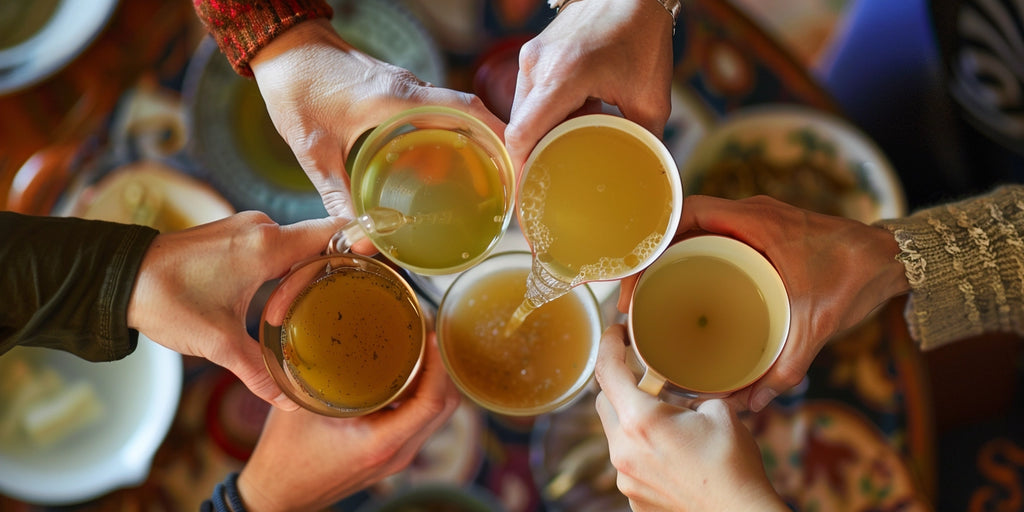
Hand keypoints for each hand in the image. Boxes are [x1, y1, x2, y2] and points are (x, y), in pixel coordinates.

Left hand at [127, 211, 344, 410]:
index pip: (333, 231)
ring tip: (309, 309)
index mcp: (267, 246)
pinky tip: (281, 298)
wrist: (117, 277)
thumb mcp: (218, 342)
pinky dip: (284, 267)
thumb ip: (259, 370)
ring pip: (295, 245)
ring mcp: (246, 227)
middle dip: (330, 274)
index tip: (378, 265)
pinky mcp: (232, 234)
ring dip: (303, 274)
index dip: (360, 244)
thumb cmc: (167, 300)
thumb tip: (289, 402)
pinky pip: (275, 245)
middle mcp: (261, 227)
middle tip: (342, 306)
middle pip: (318, 242)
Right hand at [236, 334, 460, 511]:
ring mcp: (399, 456)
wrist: (278, 493)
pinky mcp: (393, 453)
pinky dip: (422, 394)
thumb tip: (331, 327)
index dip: (438, 365)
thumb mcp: (300, 405)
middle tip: (427, 332)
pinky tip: (406, 370)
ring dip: (434, 380)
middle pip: (445, 407)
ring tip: (419, 346)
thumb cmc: (285, 455)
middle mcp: (399, 453)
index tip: (430, 334)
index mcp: (382, 442)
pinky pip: (421, 420)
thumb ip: (319, 369)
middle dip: (442, 366)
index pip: (432, 402)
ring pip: (436, 414)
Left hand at [250, 19, 505, 217]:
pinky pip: (437, 108)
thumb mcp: (314, 151)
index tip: (518, 165)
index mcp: (396, 100)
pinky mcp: (397, 87)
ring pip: (456, 109)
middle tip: (507, 183)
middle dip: (495, 145)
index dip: (499, 137)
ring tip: (485, 178)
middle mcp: (410, 88)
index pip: (466, 112)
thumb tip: (357, 236)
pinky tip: (445, 161)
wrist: (284, 48)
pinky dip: (452, 131)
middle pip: (471, 112)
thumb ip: (338, 195)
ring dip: (475, 138)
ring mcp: (406, 85)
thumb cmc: (297, 91)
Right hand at [505, 0, 674, 169]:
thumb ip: (644, 140)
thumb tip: (642, 174)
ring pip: (523, 112)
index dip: (522, 169)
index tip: (530, 193)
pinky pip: (530, 95)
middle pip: (520, 128)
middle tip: (555, 179)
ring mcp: (531, 56)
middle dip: (535, 155)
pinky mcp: (534, 53)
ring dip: (542, 133)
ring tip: (571, 143)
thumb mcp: (651, 97)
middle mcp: (537, 65)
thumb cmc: (642, 34)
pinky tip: (573, 118)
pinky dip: (545, 113)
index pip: (521, 135)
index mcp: (562, 77)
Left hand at [594, 324, 786, 511]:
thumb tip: (685, 392)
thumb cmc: (734, 465)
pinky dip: (641, 451)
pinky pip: (627, 462)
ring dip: (632, 422)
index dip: (608, 344)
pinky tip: (669, 454)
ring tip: (665, 424)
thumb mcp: (720, 411)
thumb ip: (691, 394)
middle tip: (647, 382)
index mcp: (640, 420)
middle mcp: (623, 450)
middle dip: (621, 388)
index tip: (615, 333)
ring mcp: (624, 477)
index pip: (607, 371)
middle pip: (604, 403)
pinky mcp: (632, 496)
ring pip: (615, 435)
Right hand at [617, 195, 910, 410]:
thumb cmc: (857, 278)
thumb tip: (750, 403)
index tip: (636, 278)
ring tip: (649, 293)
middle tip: (633, 296)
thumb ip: (785, 366)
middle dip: (650, 255)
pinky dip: (691, 255)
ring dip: (668, 254)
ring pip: (694, 228)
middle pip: (680, 223)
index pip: (685, 214)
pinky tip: (684, 285)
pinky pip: (713, 235)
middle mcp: (749, 213)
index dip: (652, 243)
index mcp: (755, 221)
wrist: (893, 258)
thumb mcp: (816, 325)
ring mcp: (753, 220)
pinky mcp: (760, 231)